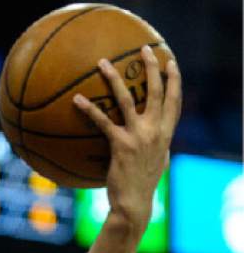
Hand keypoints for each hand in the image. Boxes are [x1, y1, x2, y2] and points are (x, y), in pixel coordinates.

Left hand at [74, 46, 181, 237]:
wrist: (133, 204)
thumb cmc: (141, 186)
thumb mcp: (156, 162)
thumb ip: (155, 145)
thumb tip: (149, 137)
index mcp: (166, 134)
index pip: (175, 101)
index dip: (175, 79)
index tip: (170, 61)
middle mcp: (156, 131)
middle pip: (158, 91)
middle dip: (153, 67)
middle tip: (145, 48)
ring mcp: (139, 137)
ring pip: (128, 99)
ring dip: (115, 78)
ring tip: (102, 63)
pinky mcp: (121, 145)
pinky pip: (103, 122)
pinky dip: (90, 109)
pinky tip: (77, 99)